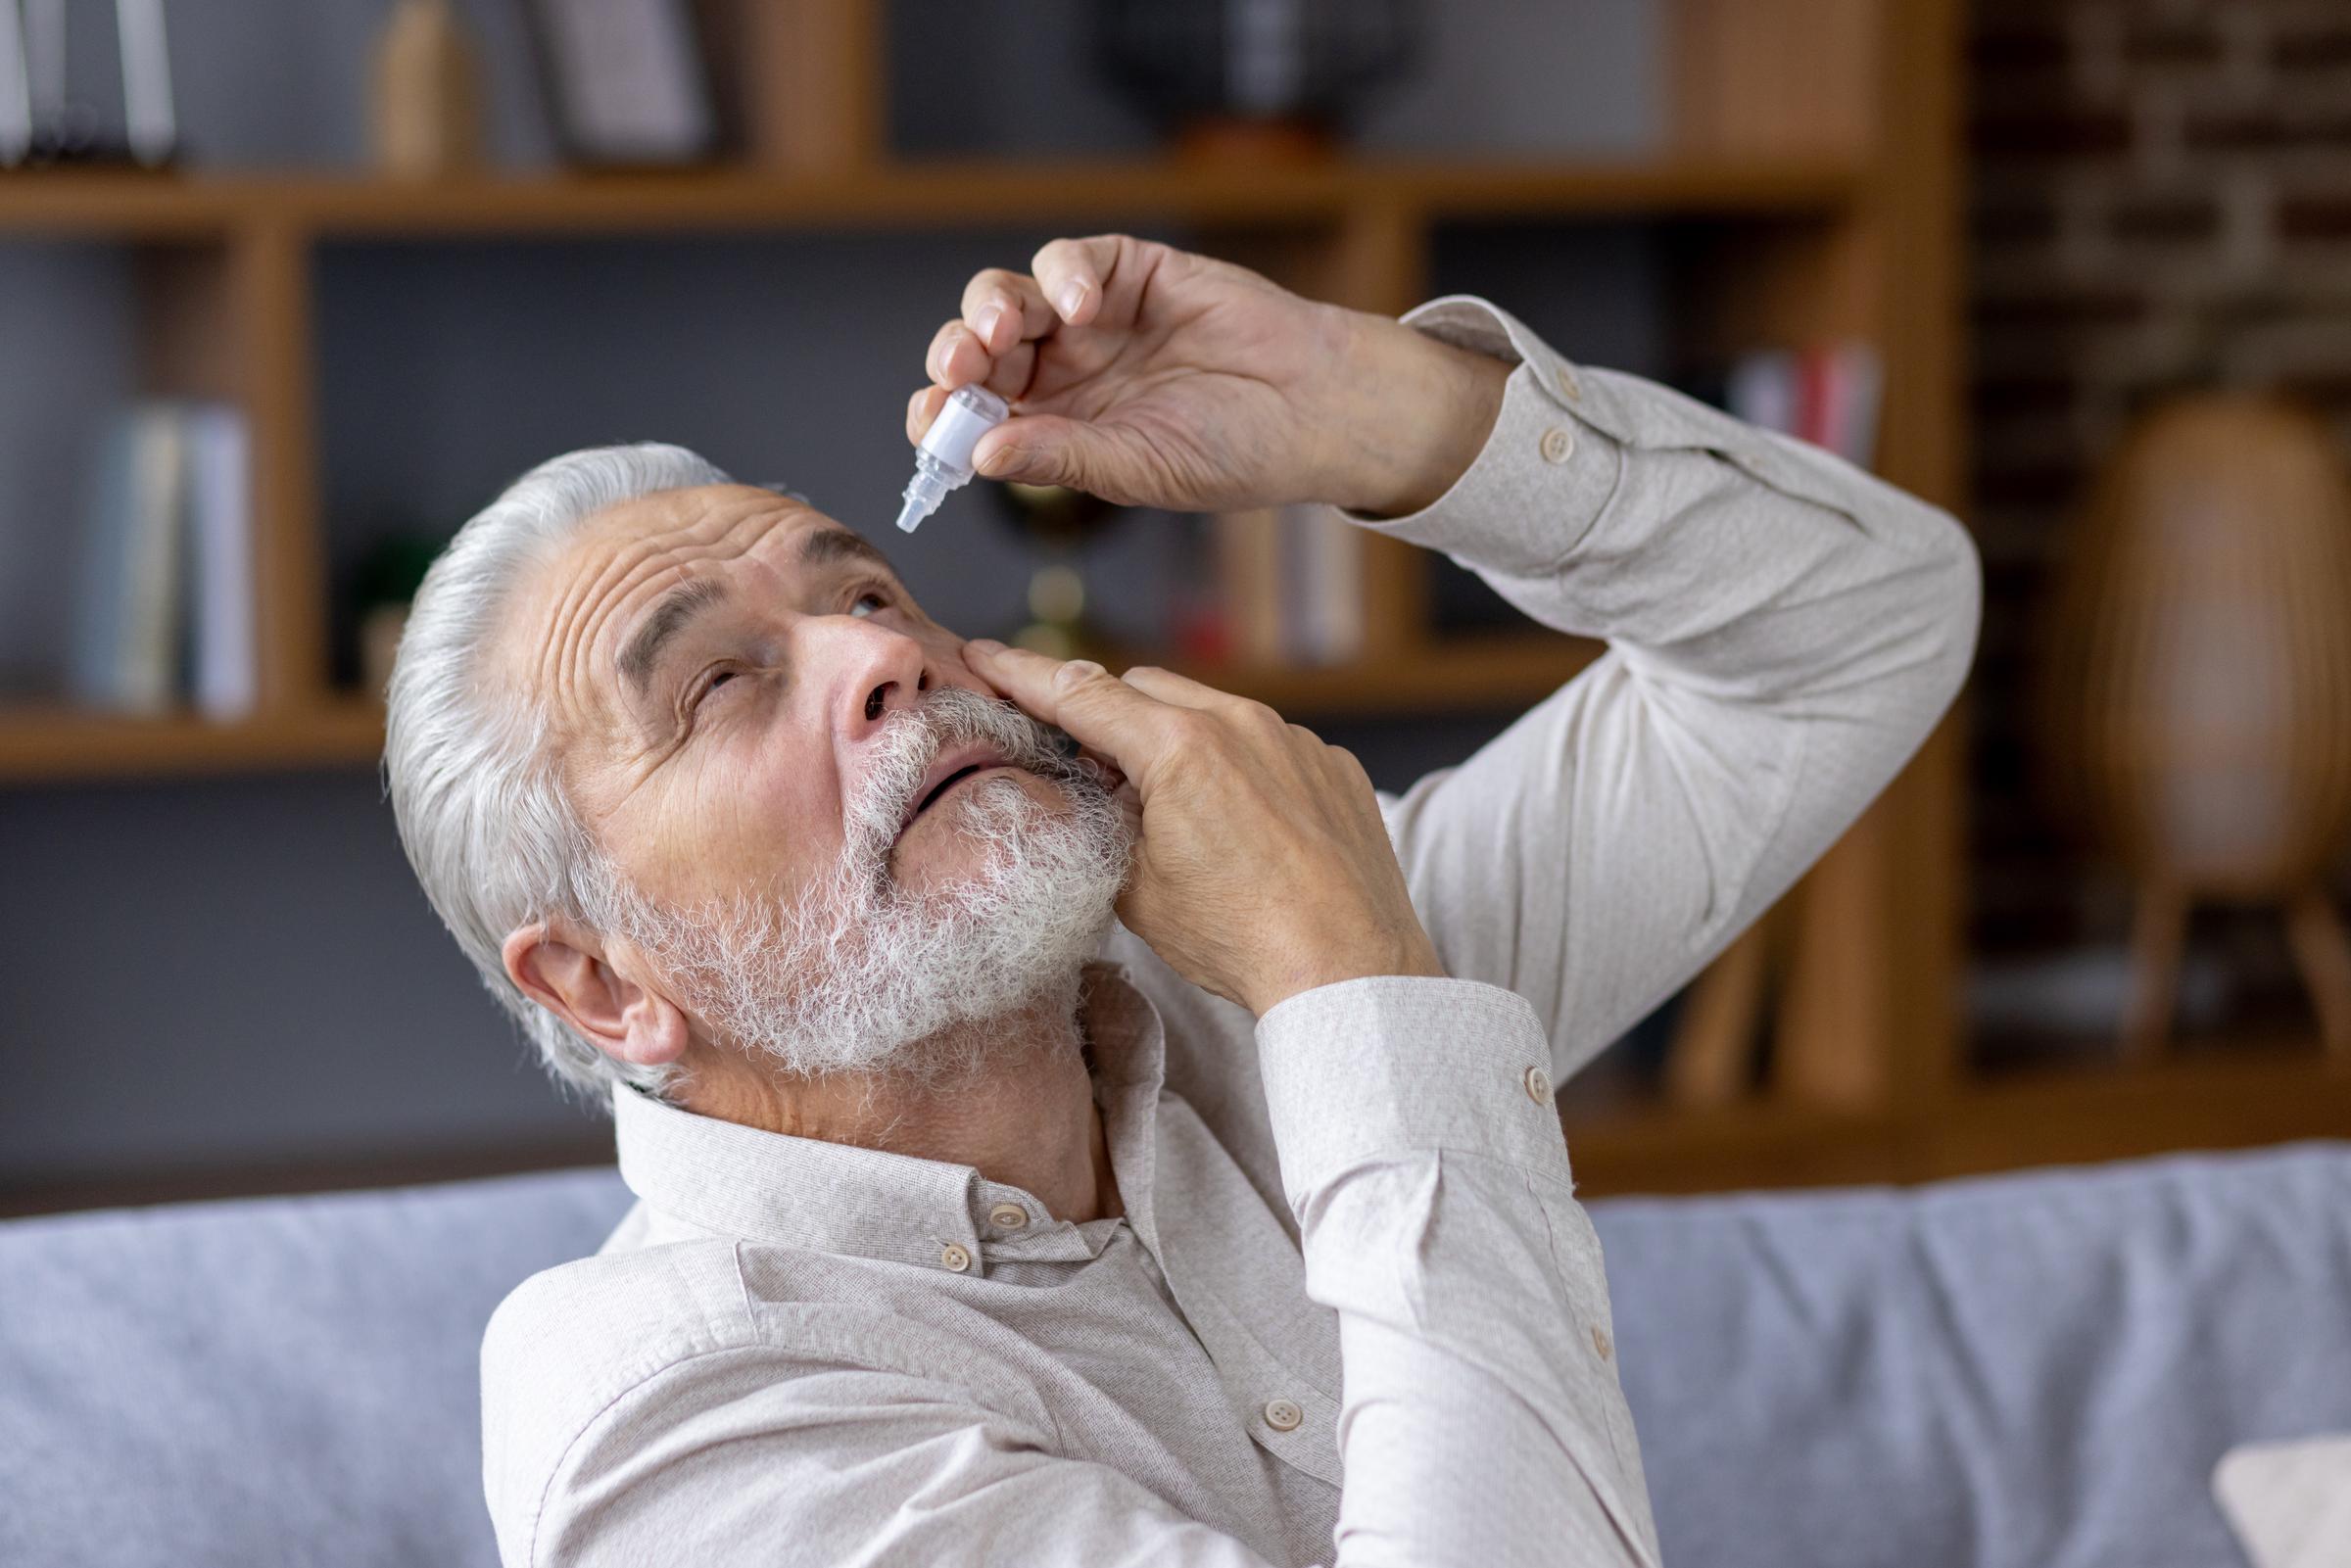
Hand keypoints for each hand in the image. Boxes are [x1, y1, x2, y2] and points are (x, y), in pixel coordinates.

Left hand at [909, 235, 1508, 516]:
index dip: (940, 415)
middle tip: (960, 371)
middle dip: (957, 357)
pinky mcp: (1128, 271)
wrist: (1314, 408)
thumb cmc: (1233, 453)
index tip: (930, 421)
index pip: (970, 417)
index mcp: (1051, 428)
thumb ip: (1060, 457)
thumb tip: (979, 460)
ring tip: (1006, 334)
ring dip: (993, 311)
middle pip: (976, 351)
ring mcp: (1091, 319)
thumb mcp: (1136, 467)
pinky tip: (1083, 307)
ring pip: (1008, 298)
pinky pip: (1072, 259)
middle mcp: (1059, 371)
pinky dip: (1064, 275)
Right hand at [963, 639, 1445, 1017]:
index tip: (982, 655)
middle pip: (1146, 688)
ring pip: (1212, 711)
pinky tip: (1244, 826)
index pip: (1080, 693)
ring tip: (1173, 806)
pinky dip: (1241, 766)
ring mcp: (1296, 740)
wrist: (1348, 969)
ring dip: (1178, 739)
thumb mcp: (1135, 887)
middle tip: (1084, 760)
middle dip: (1107, 713)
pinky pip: (1270, 743)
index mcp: (1179, 748)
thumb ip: (1103, 820)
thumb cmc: (1240, 938)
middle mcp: (1241, 723)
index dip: (1022, 673)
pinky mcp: (1335, 766)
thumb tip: (1097, 792)